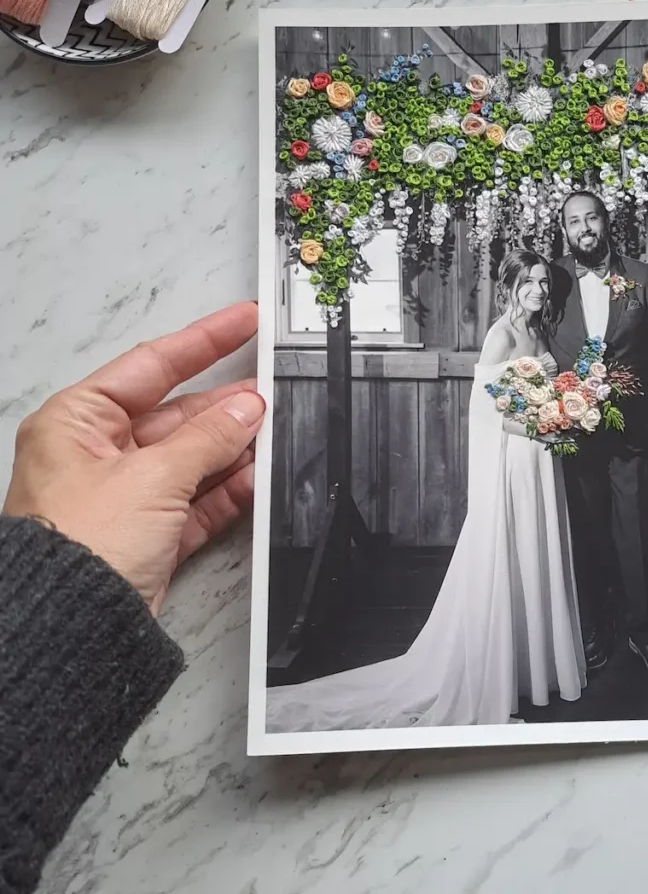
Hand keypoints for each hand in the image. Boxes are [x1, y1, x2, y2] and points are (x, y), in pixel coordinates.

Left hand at [2, 303, 264, 614]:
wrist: (71, 627)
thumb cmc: (78, 547)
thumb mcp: (152, 476)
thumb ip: (208, 438)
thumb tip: (246, 409)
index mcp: (78, 422)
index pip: (151, 365)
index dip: (203, 340)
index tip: (244, 320)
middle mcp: (98, 455)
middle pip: (177, 414)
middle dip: (226, 405)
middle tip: (272, 389)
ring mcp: (126, 495)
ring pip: (193, 457)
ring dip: (233, 446)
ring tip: (275, 431)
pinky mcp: (149, 534)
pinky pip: (198, 499)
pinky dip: (228, 488)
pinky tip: (258, 474)